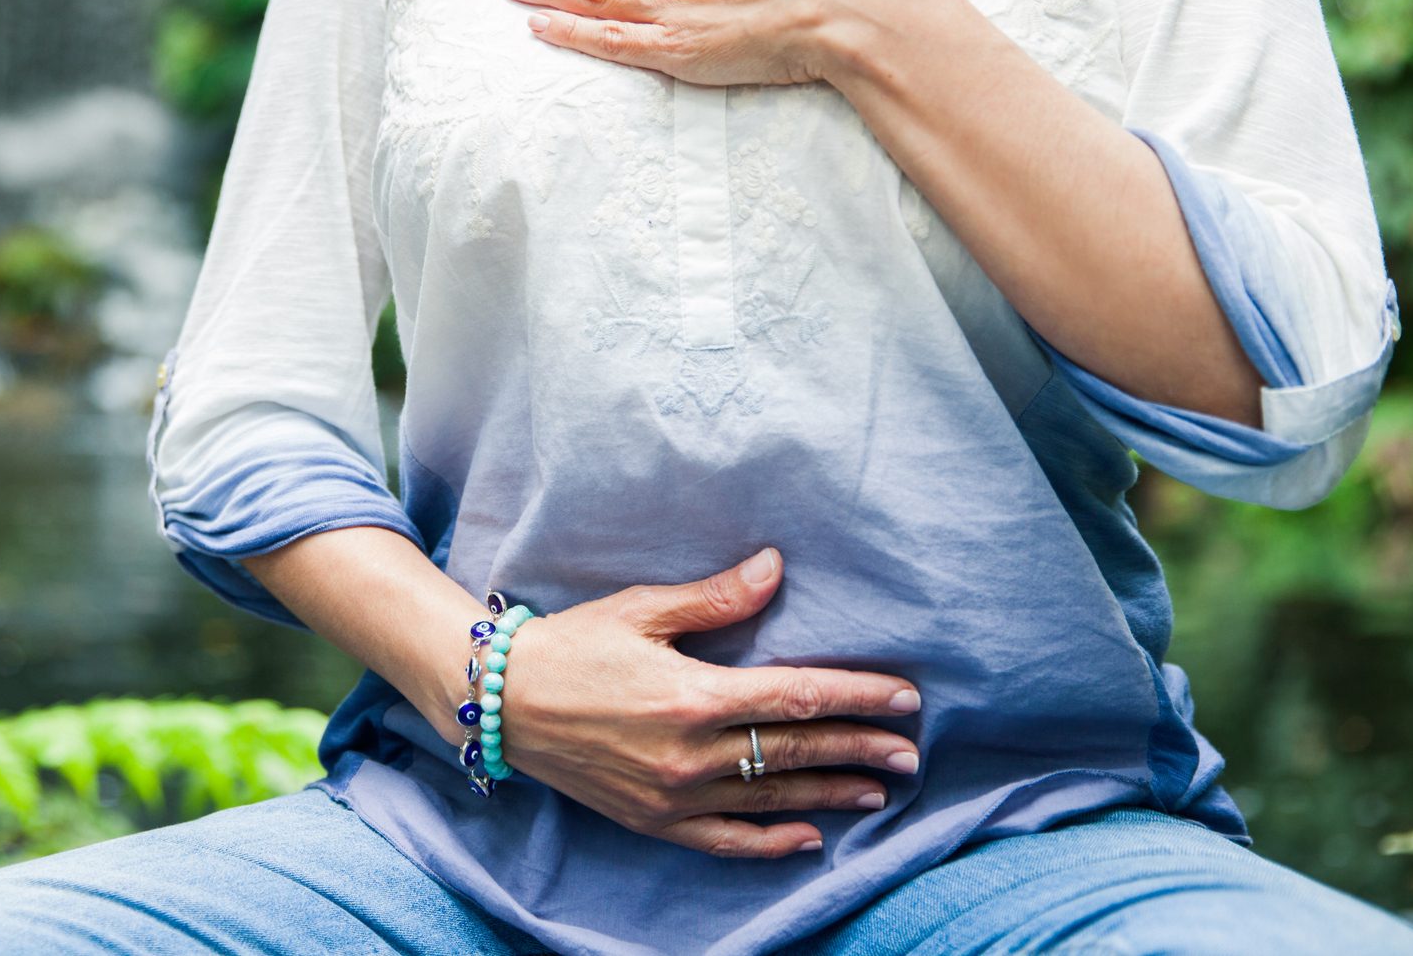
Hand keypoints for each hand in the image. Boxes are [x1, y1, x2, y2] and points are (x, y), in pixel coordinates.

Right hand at [492, 547, 921, 859]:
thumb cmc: (573, 644)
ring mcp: (672, 794)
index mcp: (694, 695)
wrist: (502, 700)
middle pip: (796, 750)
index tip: (904, 699)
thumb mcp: (642, 608)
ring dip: (831, 795)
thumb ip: (716, 597)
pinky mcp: (653, 820)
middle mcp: (690, 753)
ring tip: (878, 791)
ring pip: (772, 799)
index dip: (857, 697)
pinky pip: (725, 840)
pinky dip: (771, 843)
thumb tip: (775, 568)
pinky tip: (810, 839)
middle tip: (910, 752)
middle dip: (860, 749)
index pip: (798, 696)